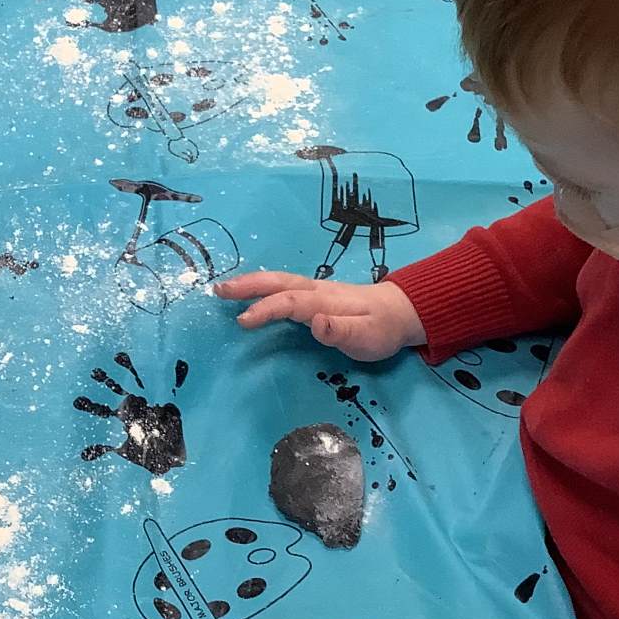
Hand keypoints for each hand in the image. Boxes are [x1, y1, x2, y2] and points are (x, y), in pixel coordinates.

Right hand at [215, 273, 424, 359]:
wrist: (399, 311)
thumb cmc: (381, 329)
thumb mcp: (367, 337)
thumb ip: (341, 331)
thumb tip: (316, 323)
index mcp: (325, 301)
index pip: (290, 302)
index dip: (265, 309)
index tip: (243, 321)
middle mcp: (316, 290)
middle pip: (278, 283)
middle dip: (248, 286)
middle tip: (219, 290)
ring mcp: (314, 290)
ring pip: (278, 282)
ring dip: (250, 283)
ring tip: (224, 289)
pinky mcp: (313, 295)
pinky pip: (282, 287)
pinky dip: (261, 285)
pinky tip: (247, 291)